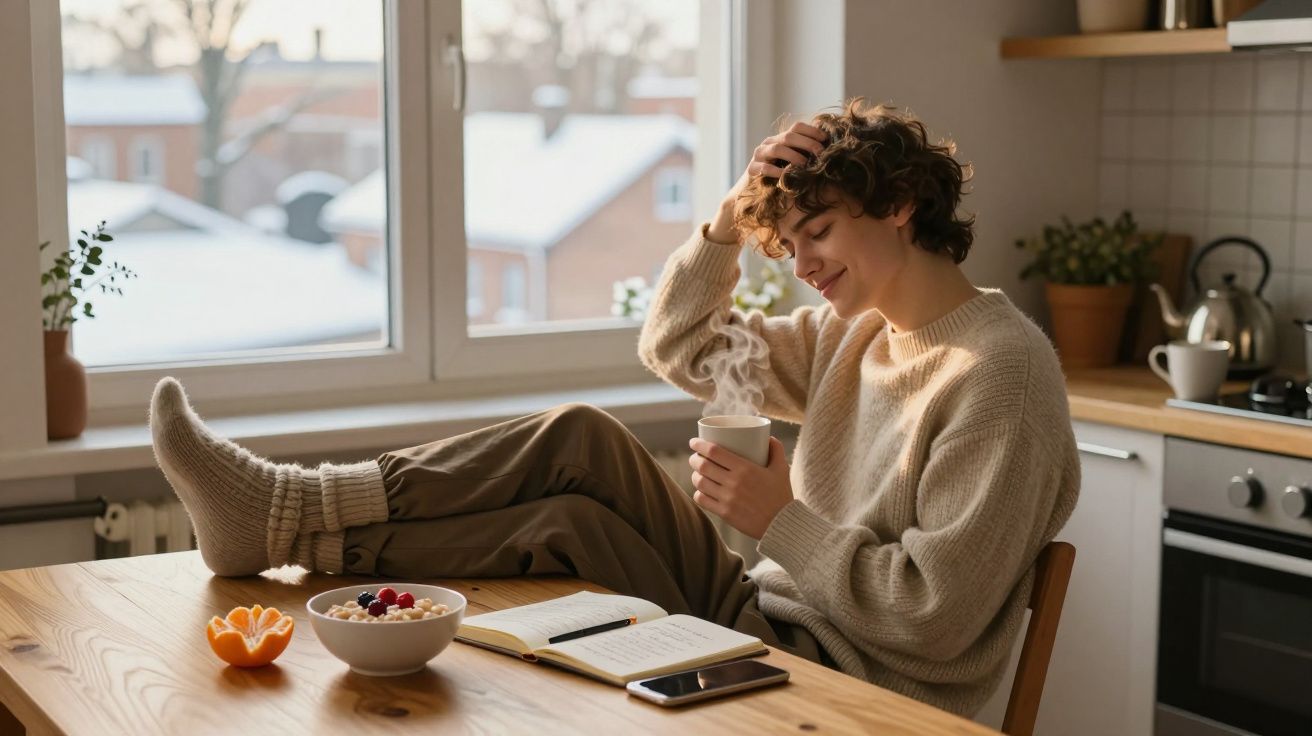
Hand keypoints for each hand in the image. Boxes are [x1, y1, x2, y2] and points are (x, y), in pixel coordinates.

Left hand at [687, 436, 793, 539]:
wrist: (782, 524)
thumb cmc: (781, 495)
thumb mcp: (782, 469)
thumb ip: (776, 451)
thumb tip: (768, 437)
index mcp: (745, 468)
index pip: (714, 452)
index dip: (699, 445)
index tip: (694, 442)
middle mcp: (733, 482)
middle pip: (703, 465)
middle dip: (694, 459)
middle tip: (695, 457)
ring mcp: (727, 499)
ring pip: (700, 482)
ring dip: (695, 475)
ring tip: (697, 473)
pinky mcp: (724, 513)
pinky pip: (702, 500)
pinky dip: (698, 493)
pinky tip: (701, 490)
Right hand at [707, 122, 828, 243]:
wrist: (750, 192)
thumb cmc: (777, 179)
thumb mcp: (792, 165)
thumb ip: (804, 157)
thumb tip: (829, 155)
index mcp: (780, 139)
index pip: (796, 127)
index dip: (812, 131)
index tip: (826, 139)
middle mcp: (769, 143)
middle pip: (789, 136)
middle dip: (807, 143)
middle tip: (820, 153)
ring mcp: (759, 155)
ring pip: (777, 149)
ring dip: (794, 156)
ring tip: (805, 165)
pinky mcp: (751, 169)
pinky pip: (765, 168)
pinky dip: (778, 172)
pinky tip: (787, 177)